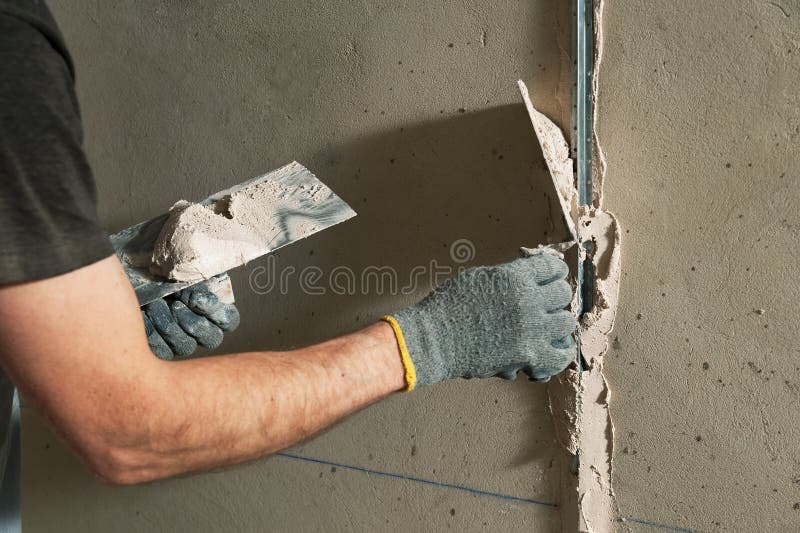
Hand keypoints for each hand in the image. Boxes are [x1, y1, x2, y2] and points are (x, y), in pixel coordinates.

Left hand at [142, 275, 240, 359]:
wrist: (129, 278)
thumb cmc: (161, 272)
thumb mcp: (182, 269)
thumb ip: (199, 276)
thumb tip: (203, 285)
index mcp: (214, 309)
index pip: (229, 320)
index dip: (216, 312)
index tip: (196, 297)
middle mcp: (202, 330)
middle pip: (211, 338)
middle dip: (193, 321)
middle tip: (175, 304)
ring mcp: (183, 342)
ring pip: (186, 346)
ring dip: (169, 324)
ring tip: (154, 304)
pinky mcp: (162, 350)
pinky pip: (162, 351)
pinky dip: (152, 333)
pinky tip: (145, 316)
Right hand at [382, 252, 575, 388]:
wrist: (433, 340)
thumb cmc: (448, 307)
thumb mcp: (479, 277)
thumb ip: (509, 276)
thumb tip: (528, 277)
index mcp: (515, 277)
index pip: (553, 268)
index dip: (553, 272)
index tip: (551, 278)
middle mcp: (528, 301)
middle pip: (563, 294)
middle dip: (554, 297)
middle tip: (545, 304)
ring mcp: (531, 330)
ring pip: (566, 323)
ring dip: (556, 324)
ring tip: (545, 327)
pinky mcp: (528, 356)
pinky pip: (560, 357)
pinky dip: (559, 355)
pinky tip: (553, 351)